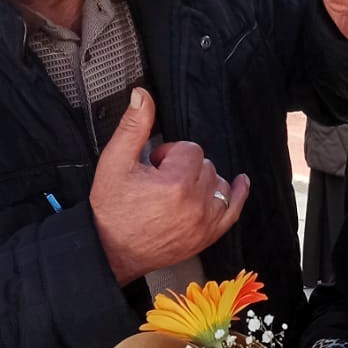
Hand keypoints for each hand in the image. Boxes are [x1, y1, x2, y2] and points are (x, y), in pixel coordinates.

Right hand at [90, 89, 249, 285]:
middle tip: (159, 181)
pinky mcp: (207, 236)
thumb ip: (132, 127)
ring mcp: (205, 222)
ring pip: (219, 183)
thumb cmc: (110, 210)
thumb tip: (142, 96)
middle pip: (206, 164)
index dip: (169, 154)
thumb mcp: (114, 163)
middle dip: (184, 167)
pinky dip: (237, 194)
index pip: (189, 149)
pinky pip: (233, 210)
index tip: (153, 167)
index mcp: (175, 183)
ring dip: (203, 181)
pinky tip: (239, 183)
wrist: (109, 251)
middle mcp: (196, 204)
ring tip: (178, 190)